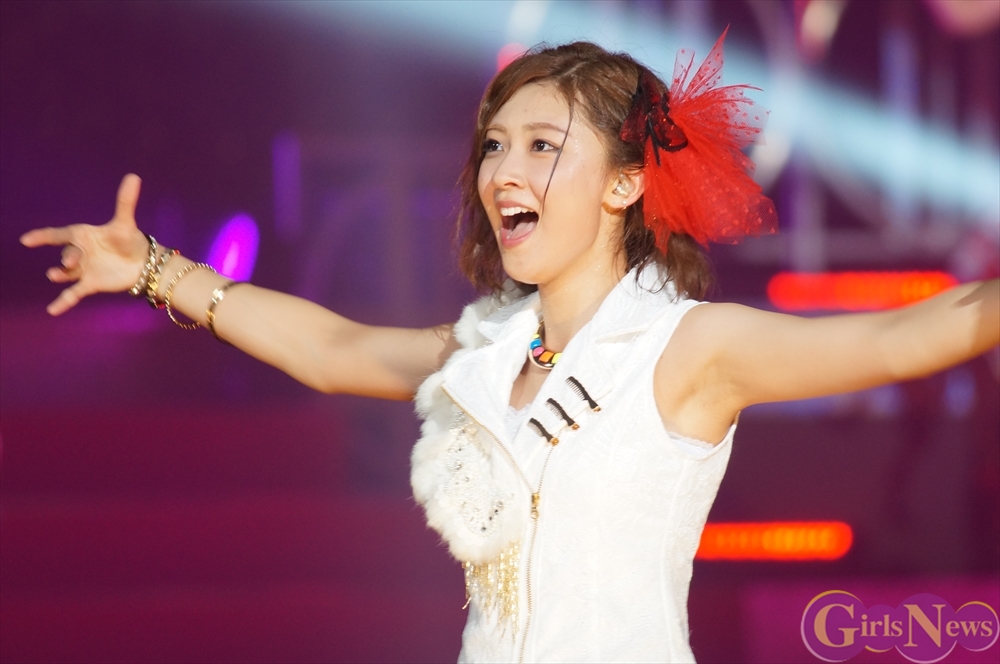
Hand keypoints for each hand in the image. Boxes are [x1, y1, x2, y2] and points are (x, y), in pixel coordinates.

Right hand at [20, 174, 150, 314]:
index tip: (27, 240)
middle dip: (67, 257)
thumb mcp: (125, 223)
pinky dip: (63, 302)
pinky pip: (73, 294)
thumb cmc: (129, 240)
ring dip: (61, 275)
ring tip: (55, 275)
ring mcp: (83, 269)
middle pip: (67, 254)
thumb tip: (134, 176)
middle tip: (71, 262)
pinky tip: (52, 311)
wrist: (142, 264)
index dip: (43, 237)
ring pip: (66, 273)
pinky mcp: (90, 284)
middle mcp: (79, 252)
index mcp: (82, 235)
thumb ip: (125, 201)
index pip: (59, 234)